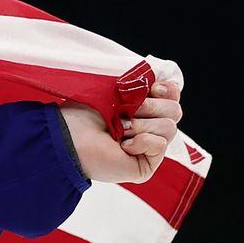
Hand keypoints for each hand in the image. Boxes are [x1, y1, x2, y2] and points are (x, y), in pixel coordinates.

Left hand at [60, 78, 184, 183]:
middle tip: (124, 113)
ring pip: (170, 127)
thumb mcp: (117, 90)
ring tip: (120, 129)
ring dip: (142, 125)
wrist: (68, 136)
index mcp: (142, 109)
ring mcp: (148, 148)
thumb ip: (144, 84)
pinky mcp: (146, 165)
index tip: (153, 88)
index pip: (173, 97)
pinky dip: (141, 141)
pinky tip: (122, 146)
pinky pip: (160, 145)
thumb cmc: (84, 113)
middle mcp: (147, 128)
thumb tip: (164, 77)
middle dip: (151, 107)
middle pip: (175, 111)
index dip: (169, 91)